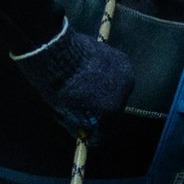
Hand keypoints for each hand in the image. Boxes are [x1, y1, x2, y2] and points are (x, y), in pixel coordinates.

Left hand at [12, 20, 135, 134]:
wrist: (59, 53)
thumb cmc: (58, 84)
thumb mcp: (64, 111)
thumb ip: (76, 121)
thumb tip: (80, 130)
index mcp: (111, 110)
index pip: (106, 128)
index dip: (95, 129)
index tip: (86, 127)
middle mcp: (124, 94)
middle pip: (114, 108)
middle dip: (101, 108)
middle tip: (86, 104)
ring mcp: (125, 75)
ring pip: (117, 89)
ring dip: (107, 90)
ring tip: (90, 84)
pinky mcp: (122, 59)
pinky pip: (117, 73)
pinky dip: (109, 74)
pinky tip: (95, 71)